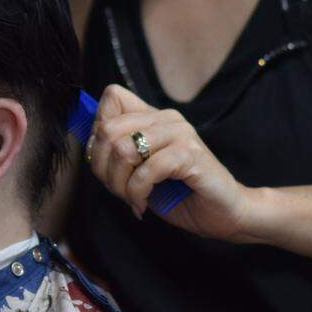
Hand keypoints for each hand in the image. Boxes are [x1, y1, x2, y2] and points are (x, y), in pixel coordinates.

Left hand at [87, 84, 252, 240]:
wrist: (223, 214)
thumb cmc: (180, 194)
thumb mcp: (141, 170)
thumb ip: (119, 153)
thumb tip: (88, 144)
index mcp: (154, 116)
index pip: (113, 97)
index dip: (97, 132)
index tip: (105, 162)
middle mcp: (166, 118)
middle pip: (108, 128)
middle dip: (102, 167)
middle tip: (116, 190)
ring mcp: (179, 133)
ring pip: (123, 149)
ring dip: (119, 184)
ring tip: (130, 199)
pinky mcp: (189, 154)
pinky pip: (146, 170)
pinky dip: (137, 193)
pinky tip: (143, 205)